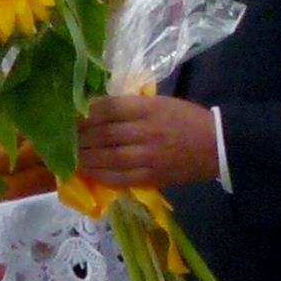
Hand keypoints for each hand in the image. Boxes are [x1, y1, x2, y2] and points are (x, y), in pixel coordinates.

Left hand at [76, 93, 221, 190]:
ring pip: (108, 157)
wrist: (217, 145)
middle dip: (80, 137)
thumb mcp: (161, 102)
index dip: (86, 114)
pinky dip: (101, 175)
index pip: (109, 108)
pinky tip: (88, 172)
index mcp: (148, 109)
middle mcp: (145, 132)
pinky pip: (120, 178)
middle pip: (104, 134)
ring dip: (86, 157)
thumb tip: (98, 110)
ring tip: (70, 156)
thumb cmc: (187, 119)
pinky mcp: (151, 177)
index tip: (72, 116)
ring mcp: (148, 157)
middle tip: (64, 138)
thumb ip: (131, 107)